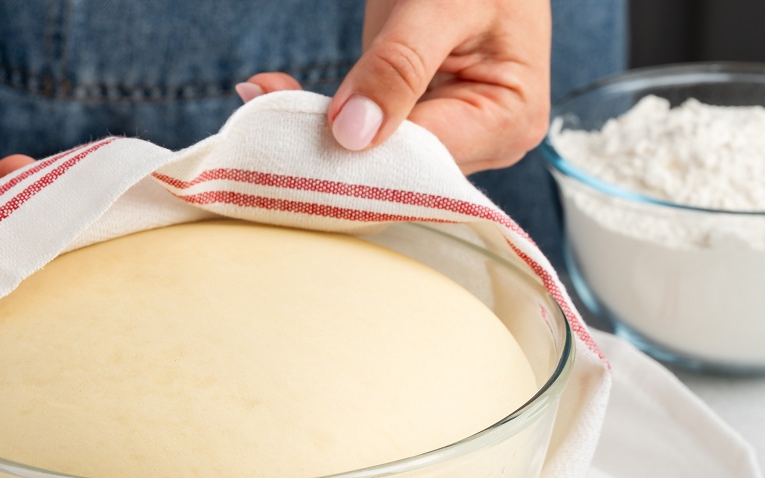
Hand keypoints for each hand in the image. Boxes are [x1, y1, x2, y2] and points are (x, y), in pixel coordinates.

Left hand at [237, 0, 550, 173]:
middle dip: (327, 143)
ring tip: (263, 93)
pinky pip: (360, 138)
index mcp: (509, 120)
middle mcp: (482, 144)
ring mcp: (447, 137)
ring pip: (368, 159)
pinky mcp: (412, 125)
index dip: (358, 154)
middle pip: (393, 168)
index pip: (423, 161)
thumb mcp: (440, 7)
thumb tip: (352, 133)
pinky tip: (276, 92)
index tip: (291, 131)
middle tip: (262, 103)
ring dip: (312, 131)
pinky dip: (317, 118)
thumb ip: (398, 66)